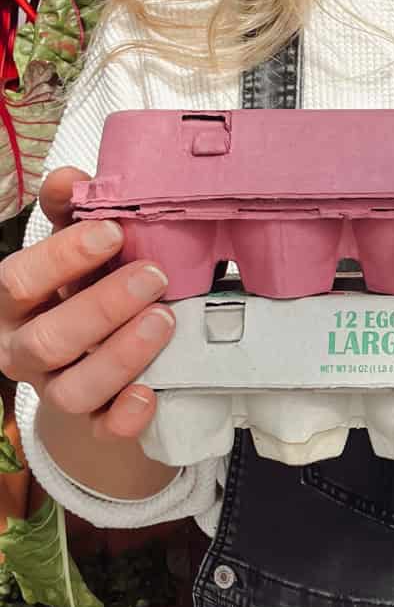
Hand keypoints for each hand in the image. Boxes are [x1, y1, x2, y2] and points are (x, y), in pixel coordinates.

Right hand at [0, 167, 174, 440]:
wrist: (92, 348)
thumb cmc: (80, 283)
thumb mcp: (71, 245)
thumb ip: (68, 210)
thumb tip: (72, 177)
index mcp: (10, 302)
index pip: (17, 281)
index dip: (62, 257)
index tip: (114, 232)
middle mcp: (23, 350)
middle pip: (48, 340)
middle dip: (103, 307)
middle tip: (154, 275)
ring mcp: (55, 389)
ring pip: (73, 390)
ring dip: (120, 356)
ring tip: (165, 320)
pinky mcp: (91, 421)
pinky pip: (102, 430)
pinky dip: (125, 416)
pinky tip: (151, 393)